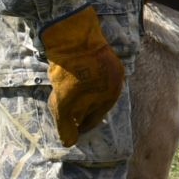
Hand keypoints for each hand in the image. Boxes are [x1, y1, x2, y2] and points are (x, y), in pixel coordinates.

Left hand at [41, 5, 124, 145]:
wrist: (72, 35)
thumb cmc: (69, 69)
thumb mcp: (62, 101)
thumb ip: (66, 123)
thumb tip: (68, 143)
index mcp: (109, 97)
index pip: (93, 119)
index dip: (78, 127)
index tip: (67, 129)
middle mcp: (116, 84)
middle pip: (96, 105)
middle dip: (81, 111)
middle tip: (65, 114)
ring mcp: (112, 68)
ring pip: (95, 90)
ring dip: (82, 95)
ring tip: (68, 97)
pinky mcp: (104, 55)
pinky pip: (95, 76)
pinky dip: (85, 81)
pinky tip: (74, 80)